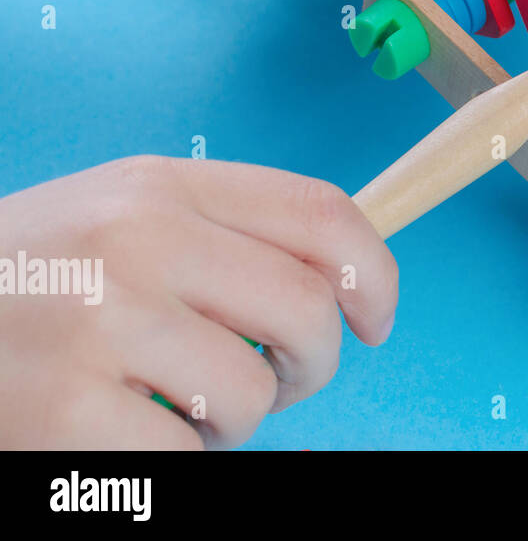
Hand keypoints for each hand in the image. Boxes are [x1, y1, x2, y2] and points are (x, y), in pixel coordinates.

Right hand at [0, 156, 397, 448]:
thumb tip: (347, 272)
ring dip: (234, 419)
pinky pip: (187, 454)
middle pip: (310, 310)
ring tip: (175, 403)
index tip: (375, 318)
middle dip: (311, 364)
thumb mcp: (122, 216)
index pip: (321, 213)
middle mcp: (137, 240)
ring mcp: (100, 322)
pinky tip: (122, 432)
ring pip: (254, 392)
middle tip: (273, 378)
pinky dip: (173, 458)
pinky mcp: (67, 411)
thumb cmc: (32, 279)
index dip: (375, 274)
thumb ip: (225, 229)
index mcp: (160, 186)